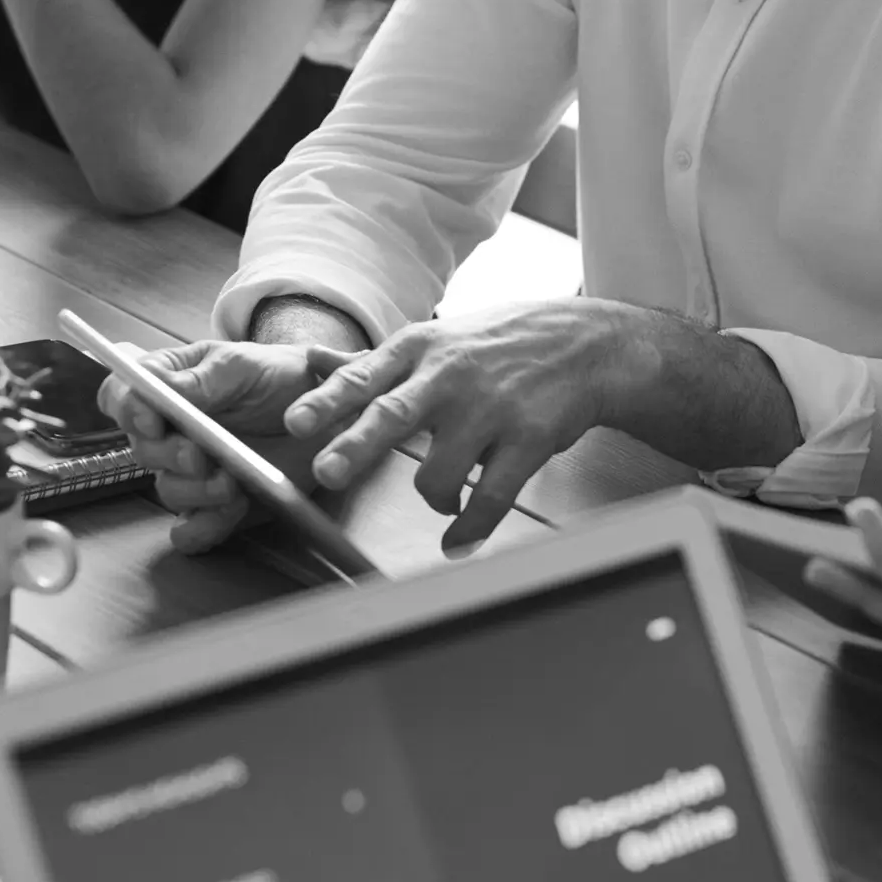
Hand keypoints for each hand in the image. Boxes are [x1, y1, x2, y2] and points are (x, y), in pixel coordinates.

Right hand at [98, 341, 328, 552]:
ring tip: (231, 483)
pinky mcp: (215, 505)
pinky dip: (204, 528)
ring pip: (170, 491)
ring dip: (196, 491)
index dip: (127, 409)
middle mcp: (171, 432)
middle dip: (169, 455)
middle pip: (143, 450)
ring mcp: (192, 471)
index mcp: (168, 386)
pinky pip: (191, 530)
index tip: (151, 420)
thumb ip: (203, 377)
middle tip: (198, 455)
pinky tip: (229, 512)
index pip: (121, 397)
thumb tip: (157, 386)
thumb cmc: (277, 375)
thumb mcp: (243, 363)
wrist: (323, 409)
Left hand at [283, 301, 641, 551]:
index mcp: (420, 350)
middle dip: (358, 444)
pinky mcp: (528, 439)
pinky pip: (491, 498)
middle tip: (329, 472)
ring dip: (434, 501)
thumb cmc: (501, 344)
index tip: (295, 421)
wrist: (586, 346)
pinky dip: (470, 528)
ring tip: (443, 502)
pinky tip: (459, 539)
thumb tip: (310, 362)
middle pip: (395, 414)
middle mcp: (451, 376)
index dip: (328, 400)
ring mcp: (491, 408)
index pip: (364, 377)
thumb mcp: (434, 342)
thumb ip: (371, 362)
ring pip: (441, 472)